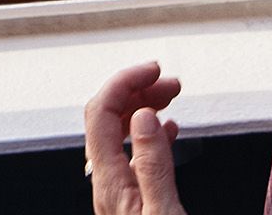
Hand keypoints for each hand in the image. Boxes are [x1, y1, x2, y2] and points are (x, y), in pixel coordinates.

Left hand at [82, 61, 187, 214]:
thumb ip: (153, 166)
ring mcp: (117, 190)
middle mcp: (107, 183)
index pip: (101, 114)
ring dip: (144, 108)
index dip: (124, 82)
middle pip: (109, 119)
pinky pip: (132, 153)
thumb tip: (144, 118)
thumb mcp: (163, 212)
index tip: (152, 71)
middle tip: (168, 82)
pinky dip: (150, 132)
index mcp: (110, 183)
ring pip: (120, 133)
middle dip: (137, 90)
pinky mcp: (130, 198)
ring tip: (170, 97)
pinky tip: (167, 130)